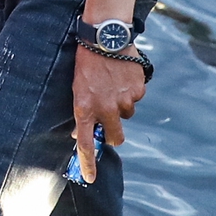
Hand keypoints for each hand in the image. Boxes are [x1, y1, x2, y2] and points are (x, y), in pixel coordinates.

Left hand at [70, 28, 146, 186]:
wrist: (105, 36)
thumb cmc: (86, 61)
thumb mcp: (76, 87)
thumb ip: (82, 111)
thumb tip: (81, 133)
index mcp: (85, 108)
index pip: (86, 144)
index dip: (88, 164)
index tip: (89, 178)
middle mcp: (106, 109)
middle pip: (117, 137)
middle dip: (114, 133)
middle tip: (110, 119)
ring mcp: (124, 100)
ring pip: (127, 114)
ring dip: (121, 106)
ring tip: (112, 84)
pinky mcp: (138, 90)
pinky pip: (136, 97)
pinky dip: (130, 90)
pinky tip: (122, 75)